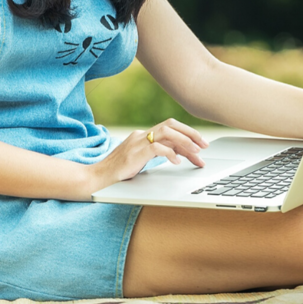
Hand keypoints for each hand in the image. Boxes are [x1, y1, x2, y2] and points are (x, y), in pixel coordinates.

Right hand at [87, 118, 209, 195]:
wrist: (97, 178)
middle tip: (205, 146)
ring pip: (167, 133)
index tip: (201, 146)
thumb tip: (179, 154)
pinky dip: (170, 153)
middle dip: (191, 134)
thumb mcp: (140, 160)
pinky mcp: (135, 153)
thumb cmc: (118, 173)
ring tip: (196, 153)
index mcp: (143, 136)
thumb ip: (156, 154)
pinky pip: (157, 147)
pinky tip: (177, 162)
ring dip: (185, 142)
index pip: (170, 130)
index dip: (188, 136)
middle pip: (171, 125)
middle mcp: (141, 135)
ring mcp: (137, 142)